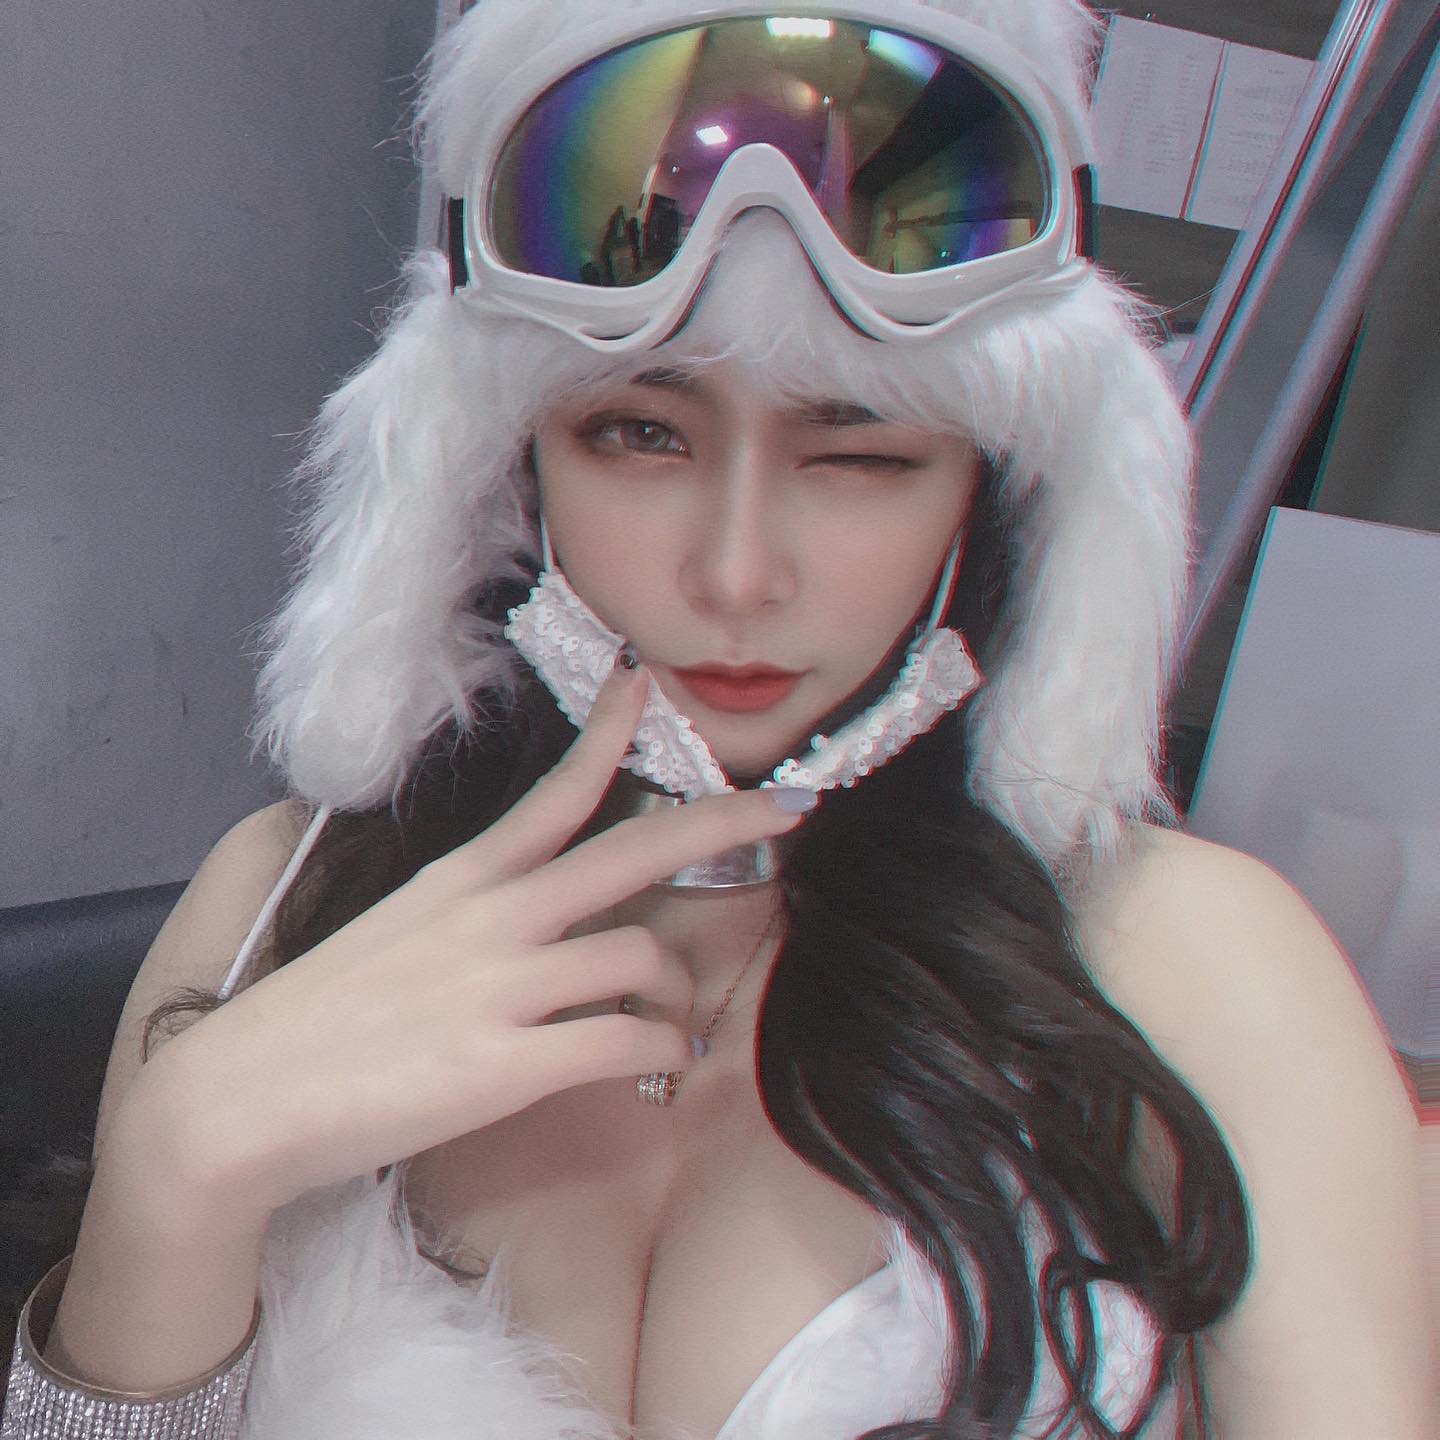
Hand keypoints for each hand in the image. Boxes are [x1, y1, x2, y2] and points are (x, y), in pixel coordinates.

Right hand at [120, 662, 811, 1218]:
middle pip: (632, 851)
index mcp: (465, 879)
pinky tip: (664, 1059)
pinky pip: (624, 1044)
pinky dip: (663, 1050)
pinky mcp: (508, 1064)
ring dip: (680, 990)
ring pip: (642, 957)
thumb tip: (533, 913)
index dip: (613, 734)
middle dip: (723, 821)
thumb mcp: (396, 929)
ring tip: (678, 1018)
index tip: (652, 684)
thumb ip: (470, 913)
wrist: (240, 1096)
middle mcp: (494, 917)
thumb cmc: (318, 1016)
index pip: (555, 791)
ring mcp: (503, 987)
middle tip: (790, 804)